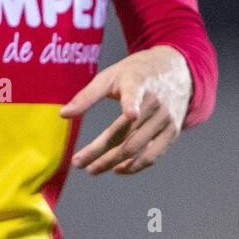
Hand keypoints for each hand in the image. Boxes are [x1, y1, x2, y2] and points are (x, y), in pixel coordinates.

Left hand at [60, 45, 191, 175]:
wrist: (176, 70)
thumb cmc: (135, 73)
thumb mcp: (111, 75)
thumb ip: (87, 95)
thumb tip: (63, 115)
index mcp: (138, 82)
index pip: (135, 93)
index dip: (132, 103)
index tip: (131, 113)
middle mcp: (155, 102)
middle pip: (127, 133)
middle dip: (101, 152)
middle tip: (78, 163)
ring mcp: (167, 118)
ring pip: (138, 148)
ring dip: (113, 162)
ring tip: (92, 169)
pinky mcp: (173, 131)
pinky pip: (153, 155)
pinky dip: (135, 166)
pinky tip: (118, 169)